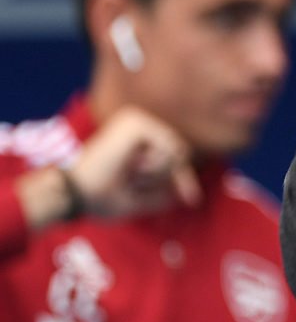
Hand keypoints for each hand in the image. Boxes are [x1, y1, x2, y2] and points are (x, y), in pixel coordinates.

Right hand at [70, 107, 200, 218]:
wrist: (77, 195)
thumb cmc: (101, 199)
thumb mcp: (141, 199)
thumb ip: (165, 193)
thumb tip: (191, 195)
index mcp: (135, 143)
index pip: (173, 158)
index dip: (184, 179)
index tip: (193, 200)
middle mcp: (136, 128)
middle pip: (180, 155)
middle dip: (168, 176)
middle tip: (134, 180)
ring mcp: (135, 121)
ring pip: (176, 152)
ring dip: (156, 173)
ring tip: (128, 172)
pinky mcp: (135, 122)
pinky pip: (168, 147)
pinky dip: (154, 164)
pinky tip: (131, 164)